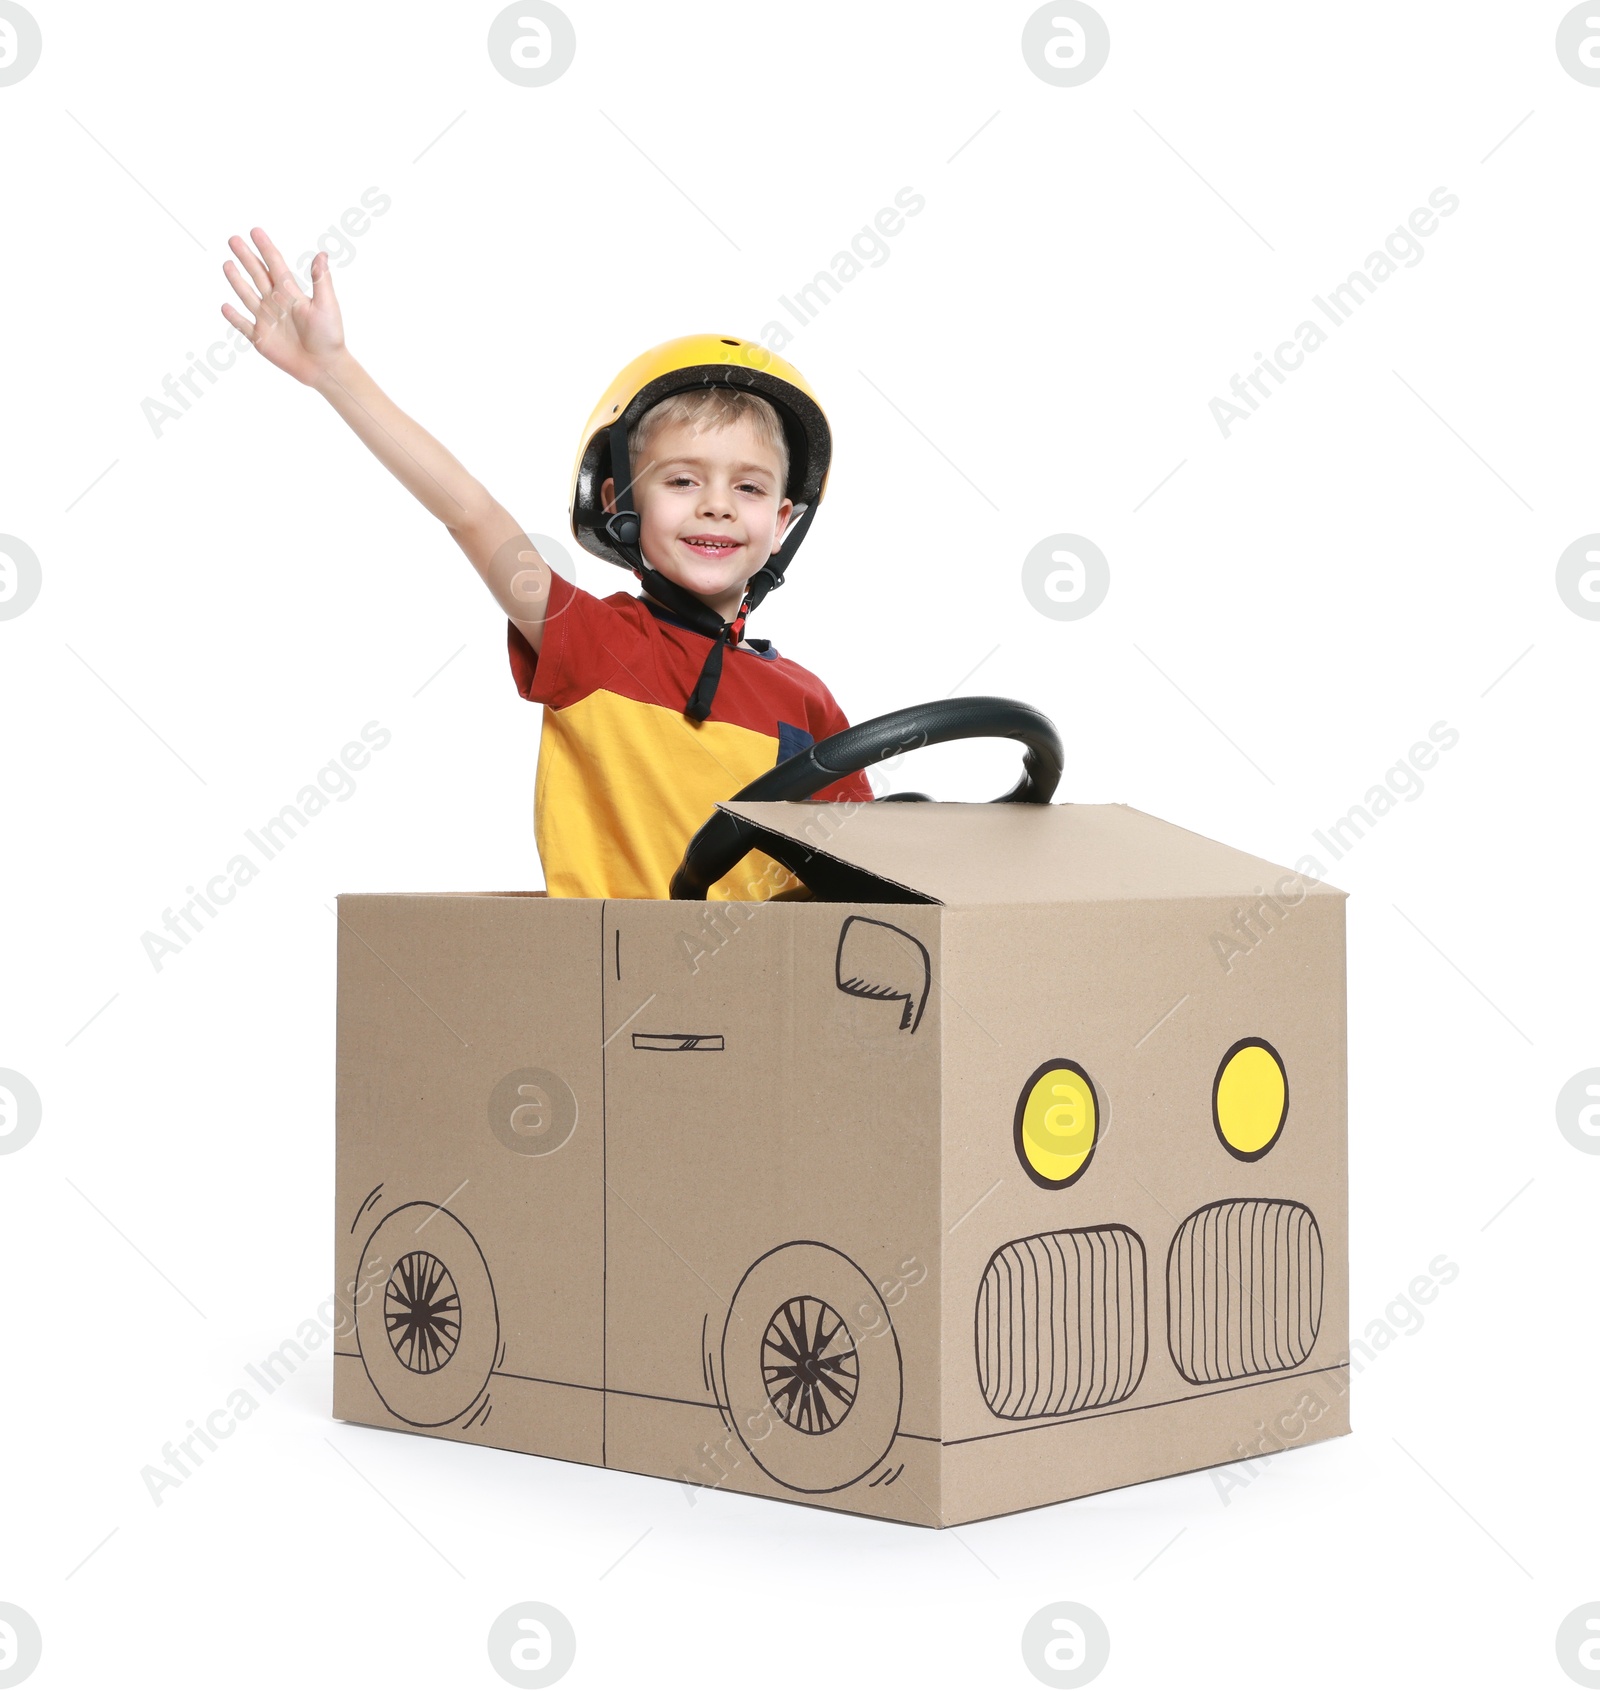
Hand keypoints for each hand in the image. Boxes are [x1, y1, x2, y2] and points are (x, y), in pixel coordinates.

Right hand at [221, 226, 344, 386]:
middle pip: (258, 275)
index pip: (275, 265)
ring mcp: (267, 320)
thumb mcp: (327, 304)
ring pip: (247, 295)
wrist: (325, 366)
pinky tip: (225, 306)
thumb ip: (321, 279)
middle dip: (246, 257)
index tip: (255, 231)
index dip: (265, 248)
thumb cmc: (330, 336)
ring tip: (227, 264)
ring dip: (236, 281)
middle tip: (233, 239)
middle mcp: (276, 303)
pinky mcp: (260, 338)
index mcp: (291, 293)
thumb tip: (322, 254)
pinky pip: (243, 325)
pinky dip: (233, 317)